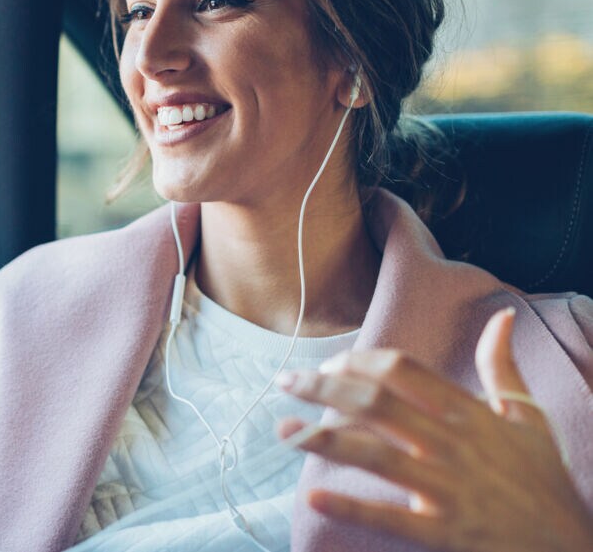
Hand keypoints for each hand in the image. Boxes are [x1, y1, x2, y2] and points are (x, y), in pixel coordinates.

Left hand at [277, 308, 592, 551]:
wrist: (571, 546)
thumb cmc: (543, 481)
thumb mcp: (529, 417)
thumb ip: (502, 367)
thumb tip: (503, 316)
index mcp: (469, 414)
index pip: (402, 371)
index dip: (358, 361)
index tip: (328, 363)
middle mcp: (454, 444)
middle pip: (375, 403)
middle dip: (323, 388)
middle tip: (285, 383)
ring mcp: (448, 488)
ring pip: (374, 454)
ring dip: (322, 439)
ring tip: (283, 430)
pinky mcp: (445, 531)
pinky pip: (390, 516)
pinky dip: (350, 505)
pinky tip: (314, 495)